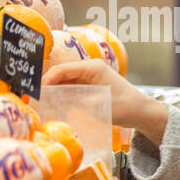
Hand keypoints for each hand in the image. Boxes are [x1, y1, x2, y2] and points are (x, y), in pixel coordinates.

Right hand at [42, 60, 168, 143]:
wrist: (141, 112)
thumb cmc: (124, 107)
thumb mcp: (97, 104)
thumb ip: (74, 100)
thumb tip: (54, 100)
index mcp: (92, 67)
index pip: (62, 69)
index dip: (48, 80)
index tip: (38, 92)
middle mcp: (90, 68)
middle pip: (62, 73)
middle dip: (49, 84)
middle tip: (37, 98)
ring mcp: (91, 76)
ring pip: (66, 80)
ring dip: (56, 89)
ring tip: (44, 101)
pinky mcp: (92, 84)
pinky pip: (73, 86)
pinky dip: (64, 93)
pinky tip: (57, 103)